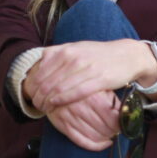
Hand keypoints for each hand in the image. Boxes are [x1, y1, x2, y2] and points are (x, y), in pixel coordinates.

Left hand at [23, 39, 156, 110]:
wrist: (126, 55)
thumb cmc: (98, 55)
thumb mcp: (75, 48)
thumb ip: (56, 55)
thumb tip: (37, 64)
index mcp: (65, 50)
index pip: (39, 71)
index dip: (31, 86)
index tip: (30, 96)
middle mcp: (73, 58)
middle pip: (46, 82)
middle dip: (38, 97)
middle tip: (36, 106)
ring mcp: (86, 68)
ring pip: (58, 88)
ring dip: (47, 101)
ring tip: (44, 108)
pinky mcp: (98, 79)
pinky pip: (75, 93)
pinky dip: (62, 100)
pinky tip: (55, 105)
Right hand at [45, 90, 119, 151]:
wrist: (54, 86)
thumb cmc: (81, 86)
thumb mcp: (99, 87)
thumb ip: (112, 100)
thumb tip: (125, 113)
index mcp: (94, 97)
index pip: (113, 119)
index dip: (120, 125)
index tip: (122, 124)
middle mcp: (82, 108)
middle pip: (105, 129)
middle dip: (113, 132)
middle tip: (116, 130)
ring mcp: (71, 117)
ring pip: (95, 137)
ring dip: (105, 139)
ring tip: (110, 135)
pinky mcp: (63, 125)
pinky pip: (82, 141)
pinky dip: (95, 146)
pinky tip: (103, 143)